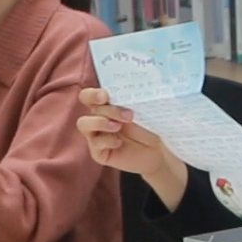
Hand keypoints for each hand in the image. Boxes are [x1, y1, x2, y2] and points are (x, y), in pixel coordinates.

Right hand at [76, 87, 187, 208]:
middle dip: (108, 110)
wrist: (158, 151)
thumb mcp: (142, 111)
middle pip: (89, 109)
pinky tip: (119, 143)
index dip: (92, 94)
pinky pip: (94, 143)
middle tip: (128, 115)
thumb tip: (127, 89)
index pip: (88, 96)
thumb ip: (130, 101)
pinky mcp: (98, 152)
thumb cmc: (151, 127)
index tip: (105, 96)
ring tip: (118, 127)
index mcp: (106, 105)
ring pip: (84, 124)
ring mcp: (96, 135)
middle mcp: (98, 118)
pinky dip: (107, 141)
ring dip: (100, 122)